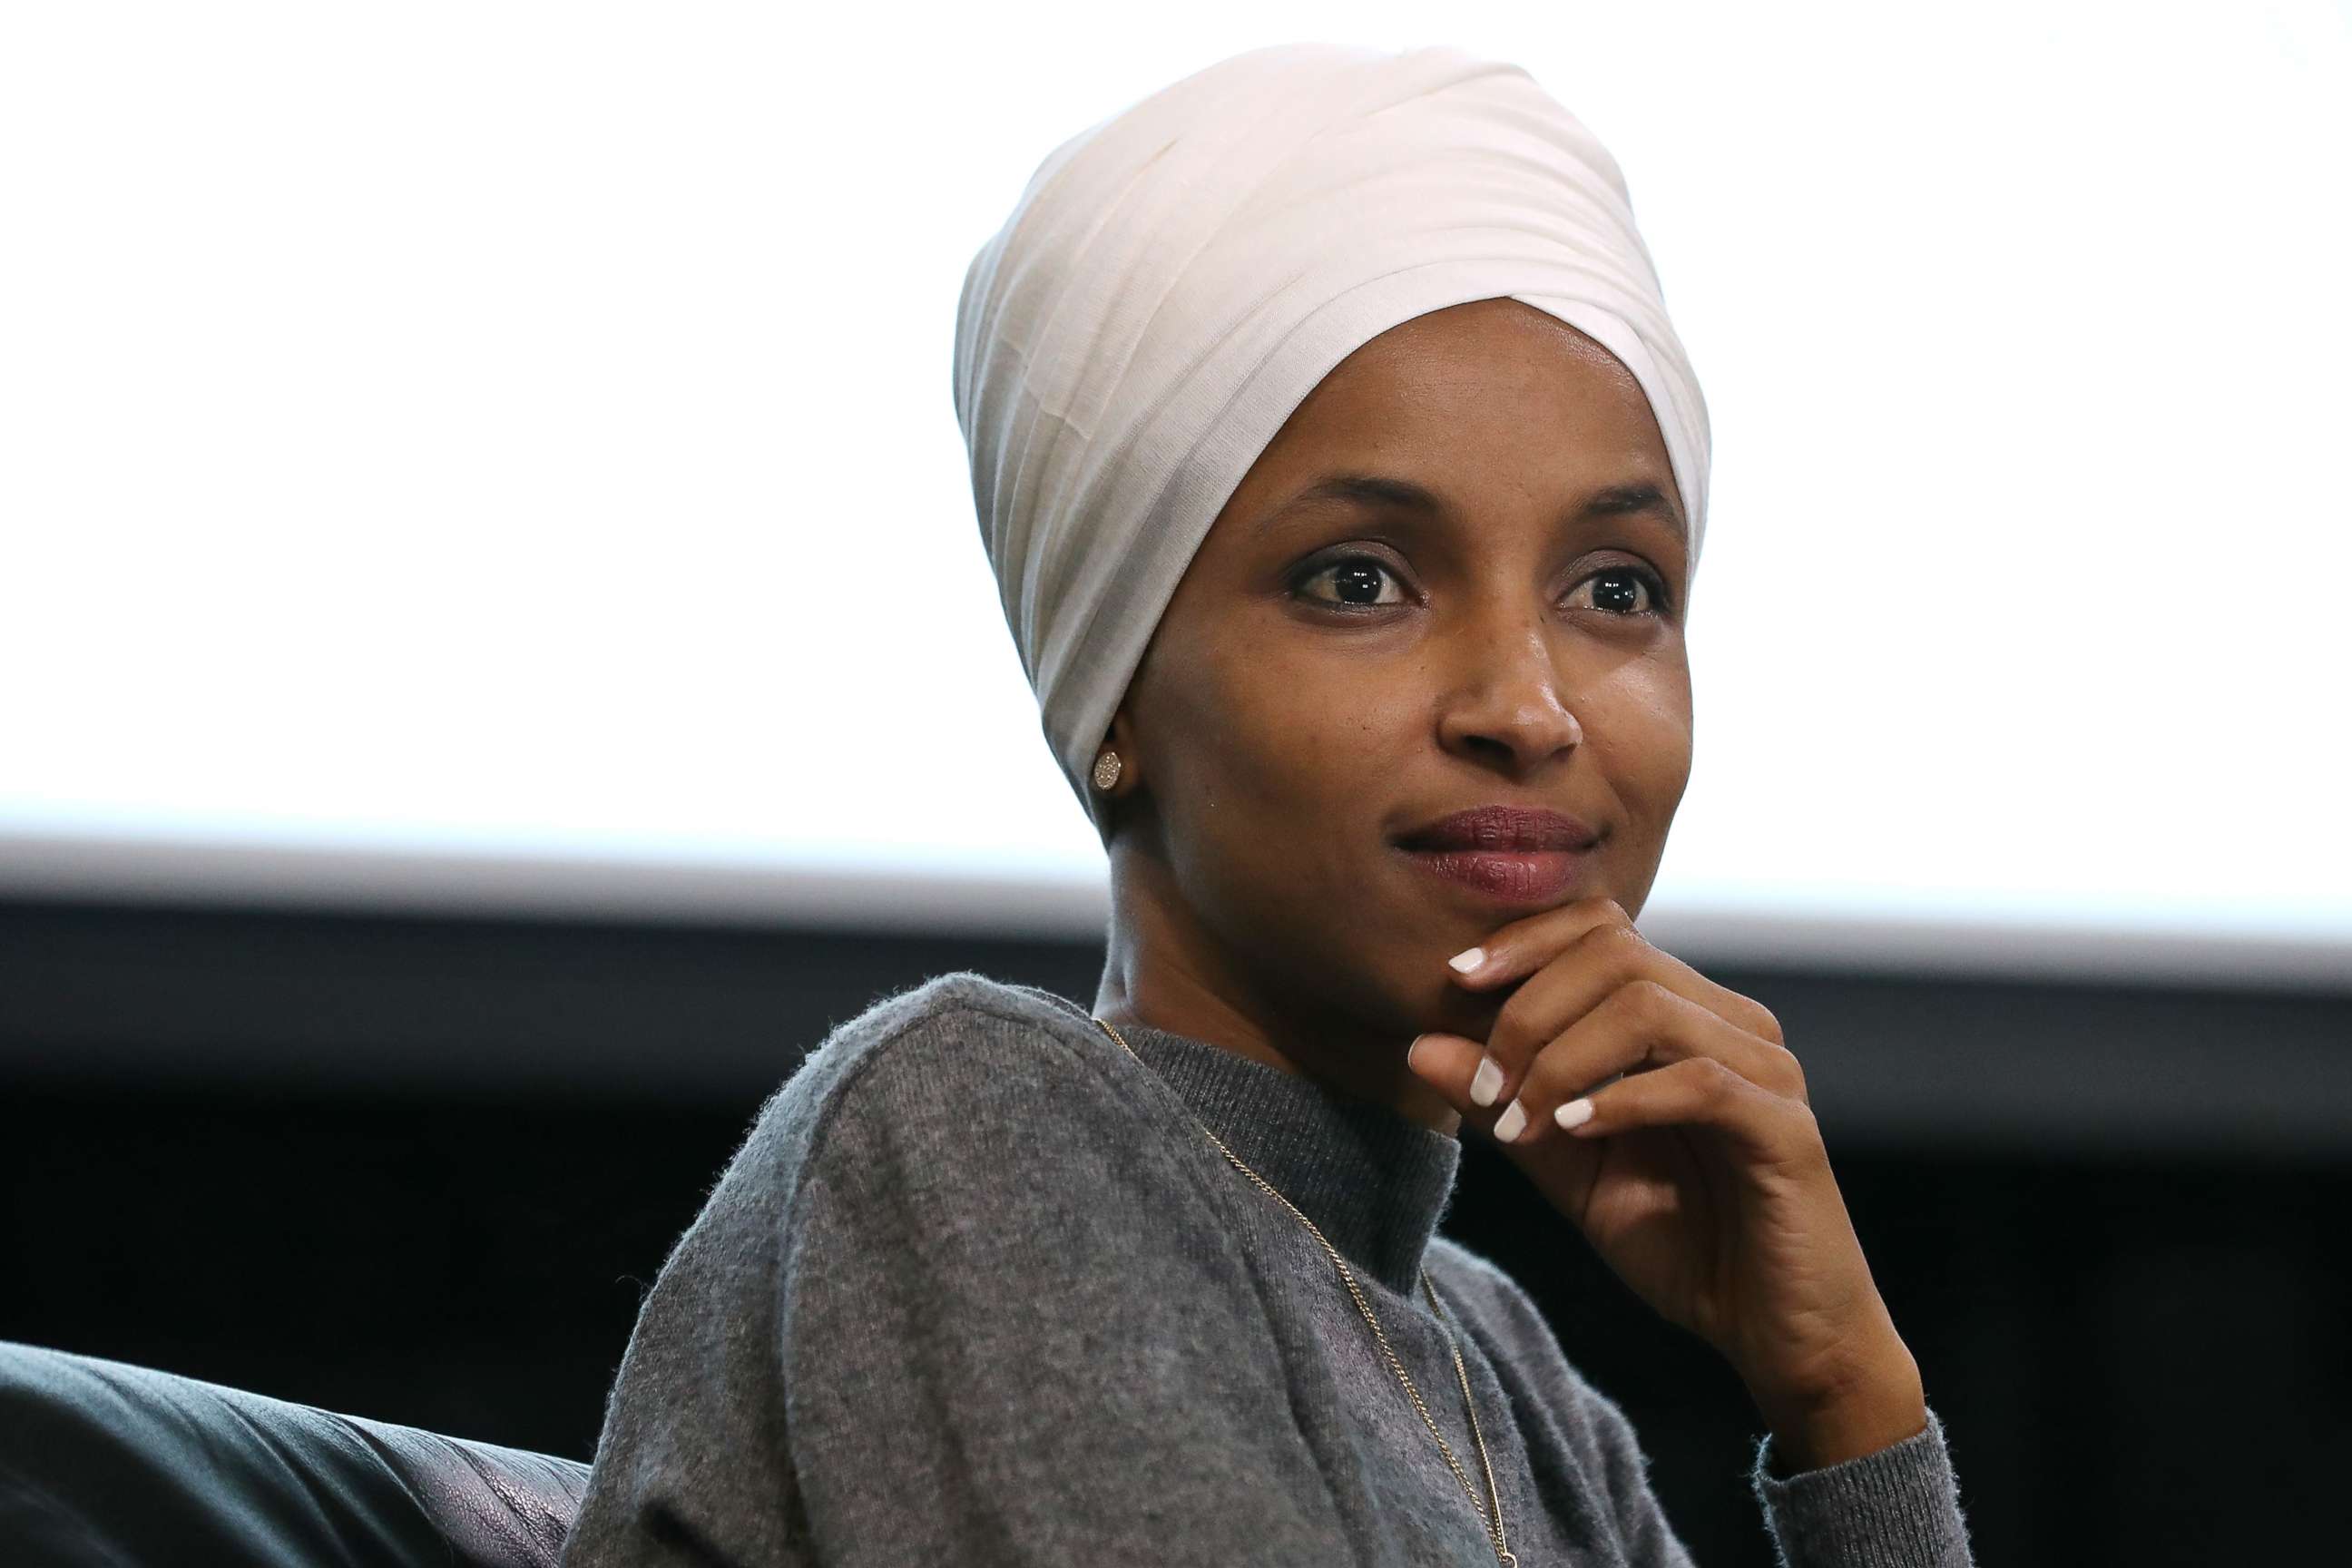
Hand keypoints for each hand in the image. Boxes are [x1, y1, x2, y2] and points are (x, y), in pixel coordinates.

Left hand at [1404, 897, 1926, 1468]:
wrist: (1772, 1334)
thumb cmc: (1679, 1243)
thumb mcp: (1567, 1167)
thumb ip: (1503, 1104)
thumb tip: (1418, 1044)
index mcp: (1685, 1016)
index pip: (1603, 929)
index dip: (1524, 941)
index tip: (1453, 980)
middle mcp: (1732, 1024)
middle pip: (1616, 954)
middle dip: (1529, 1011)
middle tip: (1488, 1087)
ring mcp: (1767, 1070)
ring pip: (1648, 1007)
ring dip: (1563, 1058)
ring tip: (1522, 1119)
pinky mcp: (1788, 1127)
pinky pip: (1699, 1081)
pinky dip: (1622, 1099)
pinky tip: (1573, 1129)